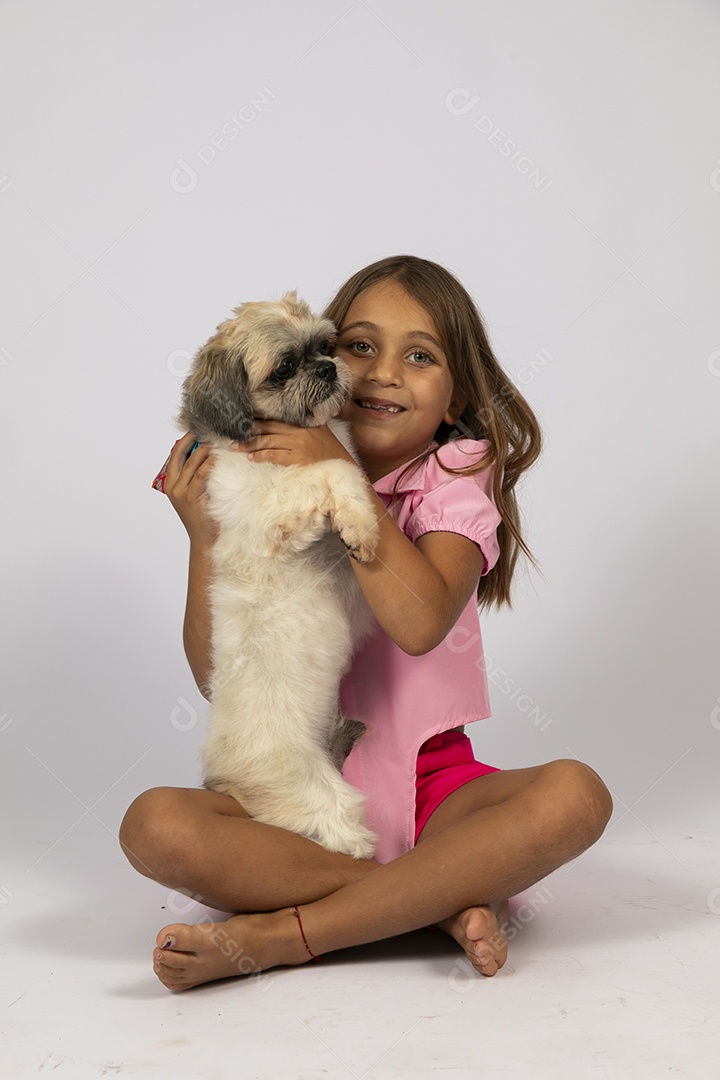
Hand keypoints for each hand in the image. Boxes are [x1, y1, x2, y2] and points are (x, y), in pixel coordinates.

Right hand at [162, 433, 217, 545]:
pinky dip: (208, 465)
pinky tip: (215, 458)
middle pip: (180, 455)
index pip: (175, 455)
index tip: (195, 429)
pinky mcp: (191, 498)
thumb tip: (206, 454)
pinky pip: (200, 476)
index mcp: (170, 482)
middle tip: (206, 430)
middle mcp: (173, 486)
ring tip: (214, 441)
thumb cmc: (201, 515)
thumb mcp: (193, 493)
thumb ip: (194, 476)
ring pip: (191, 464)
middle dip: (192, 440)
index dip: (184, 440)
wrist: (203, 538)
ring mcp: (181, 492)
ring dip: (203, 451)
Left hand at [232, 421, 356, 467]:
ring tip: (236, 447)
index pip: (275, 418)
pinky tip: (252, 458)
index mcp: (302, 423)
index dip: (258, 418)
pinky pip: (275, 456)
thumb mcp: (320, 430)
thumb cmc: (330, 449)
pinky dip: (262, 456)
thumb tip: (287, 418)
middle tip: (233, 433)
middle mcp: (299, 431)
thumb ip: (305, 423)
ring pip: (268, 442)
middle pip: (268, 428)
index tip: (243, 418)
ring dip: (250, 445)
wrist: (344, 466)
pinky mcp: (298, 458)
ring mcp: (298, 444)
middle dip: (249, 431)